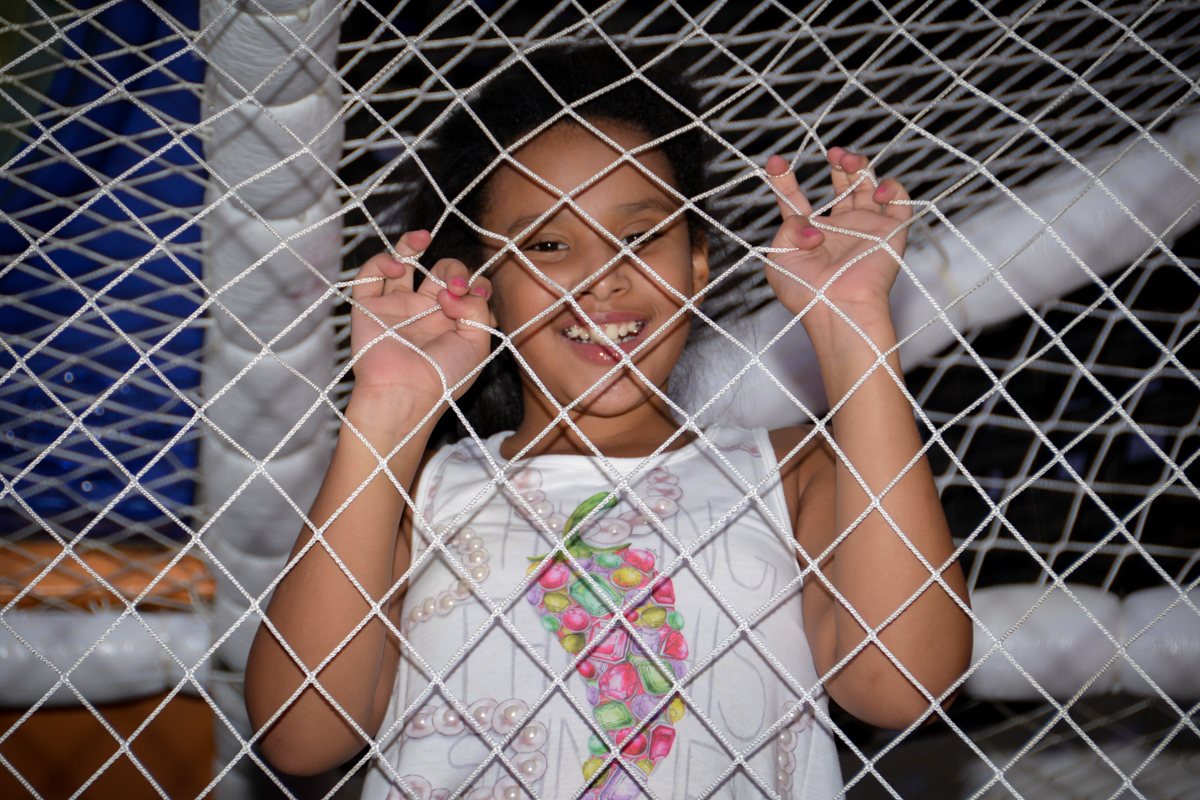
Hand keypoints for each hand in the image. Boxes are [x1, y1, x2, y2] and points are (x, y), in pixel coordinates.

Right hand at [347, 230, 494, 409]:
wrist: (405, 394)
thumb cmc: (444, 376)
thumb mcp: (478, 344)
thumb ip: (478, 310)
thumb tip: (457, 291)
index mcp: (453, 322)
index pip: (468, 289)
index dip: (475, 284)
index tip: (475, 297)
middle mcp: (425, 312)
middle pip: (440, 272)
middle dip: (453, 269)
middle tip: (454, 287)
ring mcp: (396, 308)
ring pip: (402, 265)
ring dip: (412, 245)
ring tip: (423, 237)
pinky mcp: (368, 308)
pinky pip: (369, 277)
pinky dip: (380, 262)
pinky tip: (397, 266)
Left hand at [764, 148, 911, 332]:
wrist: (840, 309)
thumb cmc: (806, 293)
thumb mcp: (778, 258)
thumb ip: (787, 228)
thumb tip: (812, 223)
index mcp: (806, 234)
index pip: (794, 199)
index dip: (784, 179)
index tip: (776, 161)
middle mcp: (837, 228)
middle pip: (840, 185)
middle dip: (836, 163)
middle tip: (832, 153)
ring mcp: (864, 229)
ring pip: (868, 185)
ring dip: (860, 166)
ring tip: (847, 160)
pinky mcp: (890, 233)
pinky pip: (899, 202)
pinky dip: (892, 188)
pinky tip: (877, 193)